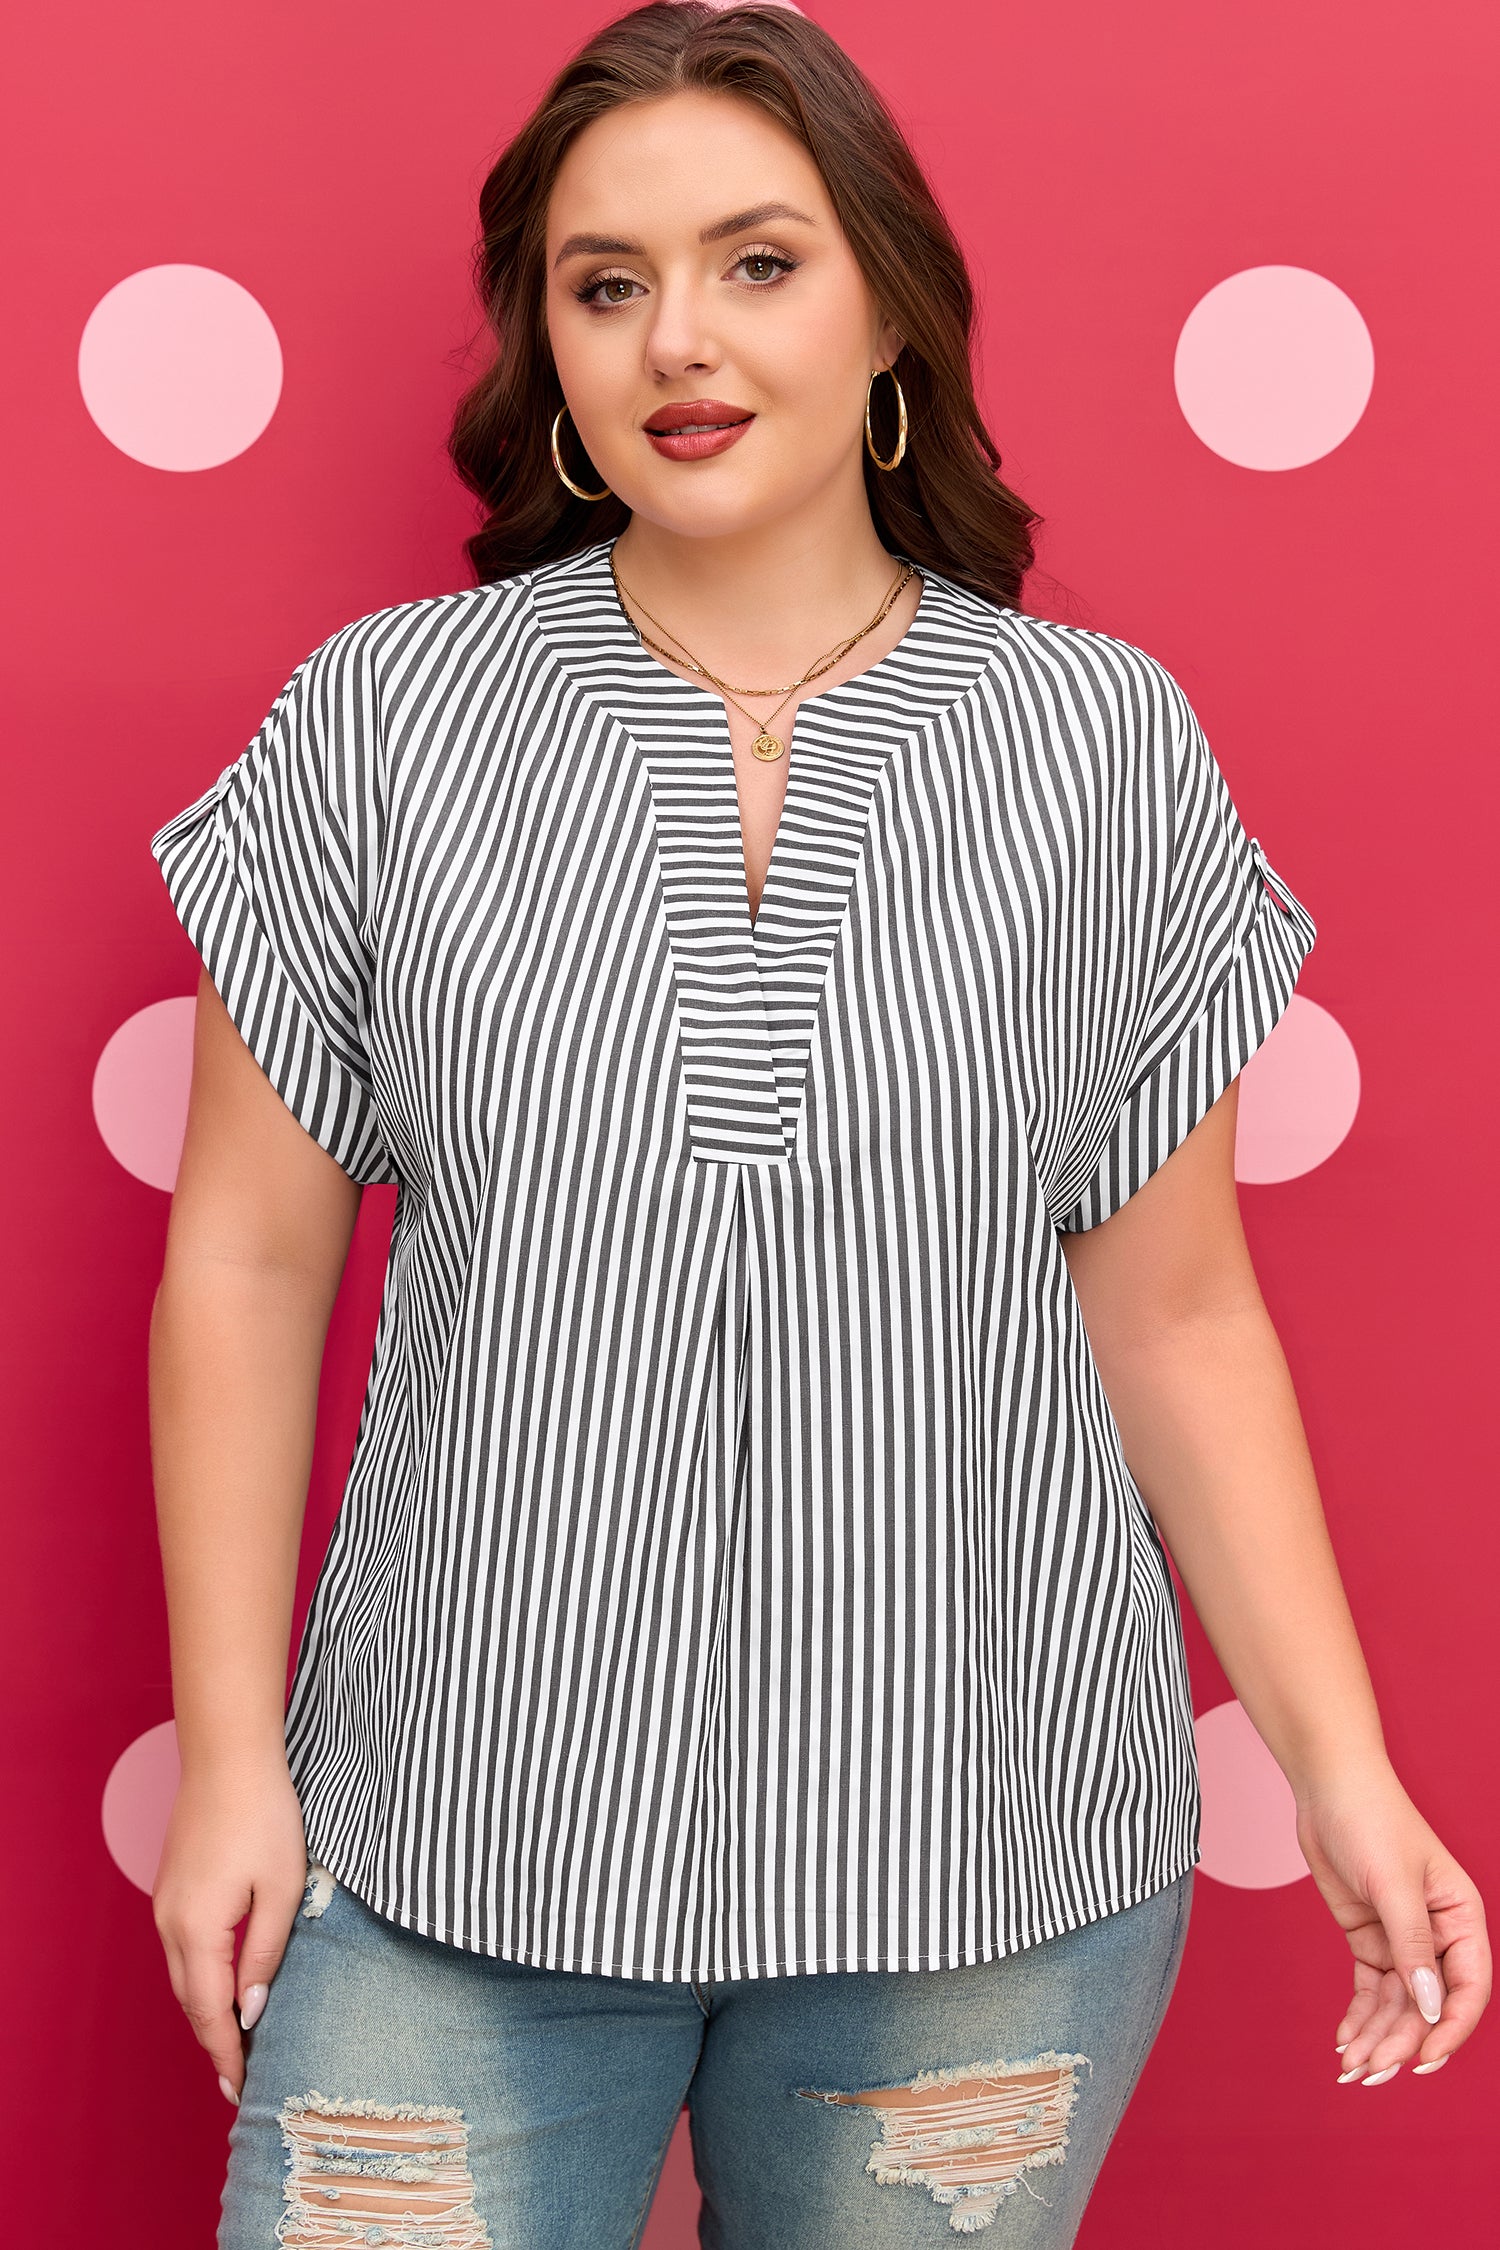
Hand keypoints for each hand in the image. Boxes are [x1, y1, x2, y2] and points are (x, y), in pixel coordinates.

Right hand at [152, 1753, 309, 2105]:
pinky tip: (225, 1986)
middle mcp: (171, 1924)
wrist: (228, 1758)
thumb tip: (251, 2011)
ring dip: (208, 2011)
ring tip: (239, 2041)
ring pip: (185, 1977)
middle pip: (192, 2002)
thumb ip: (265, 1955)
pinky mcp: (172, 1889)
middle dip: (215, 2042)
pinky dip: (202, 1979)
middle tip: (243, 2079)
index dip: (228, 2055)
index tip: (243, 2090)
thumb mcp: (281, 1889)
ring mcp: (166, 1905)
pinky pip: (184, 1950)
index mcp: (198, 1930)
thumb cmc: (264, 1816)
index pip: (211, 2013)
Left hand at [1295, 1761, 1489, 2083]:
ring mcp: (1401, 1938)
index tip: (1422, 2060)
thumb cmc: (1372, 1821)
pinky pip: (1371, 1988)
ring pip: (1397, 2003)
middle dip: (1400, 2040)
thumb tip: (1430, 2008)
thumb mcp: (1394, 1884)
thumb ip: (1412, 1946)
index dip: (1449, 2028)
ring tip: (1352, 2069)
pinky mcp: (1369, 1937)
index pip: (1467, 1989)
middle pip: (1427, 2004)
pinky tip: (1345, 2041)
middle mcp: (1437, 1935)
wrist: (1328, 1787)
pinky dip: (1359, 2016)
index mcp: (1462, 1919)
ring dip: (1376, 2037)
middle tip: (1370, 2073)